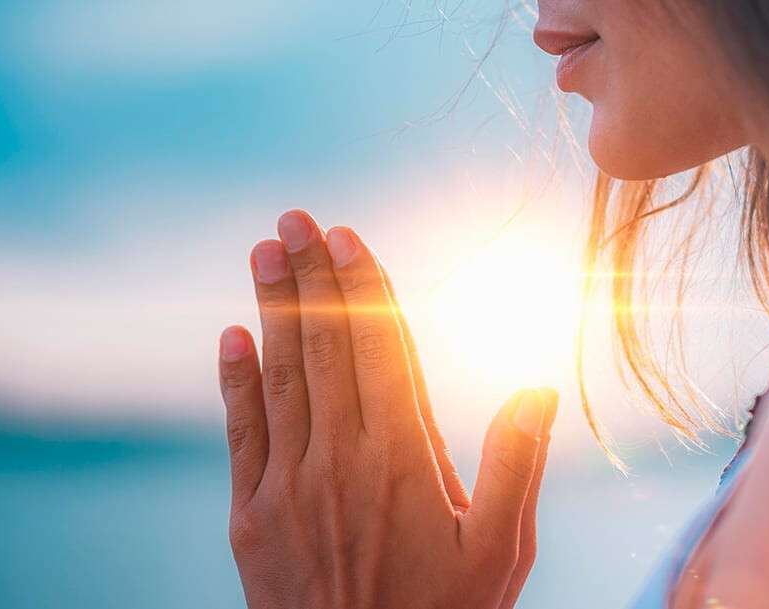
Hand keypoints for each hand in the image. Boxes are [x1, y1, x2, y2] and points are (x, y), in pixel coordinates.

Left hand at [217, 209, 557, 608]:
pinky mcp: (252, 516)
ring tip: (263, 250)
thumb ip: (516, 464)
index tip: (348, 236)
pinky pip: (243, 433)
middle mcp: (340, 460)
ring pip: (281, 377)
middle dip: (310, 276)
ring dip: (270, 308)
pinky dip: (236, 381)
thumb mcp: (500, 551)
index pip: (380, 349)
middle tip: (293, 217)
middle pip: (325, 347)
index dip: (362, 288)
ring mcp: (289, 486)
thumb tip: (536, 385)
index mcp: (403, 459)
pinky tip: (232, 336)